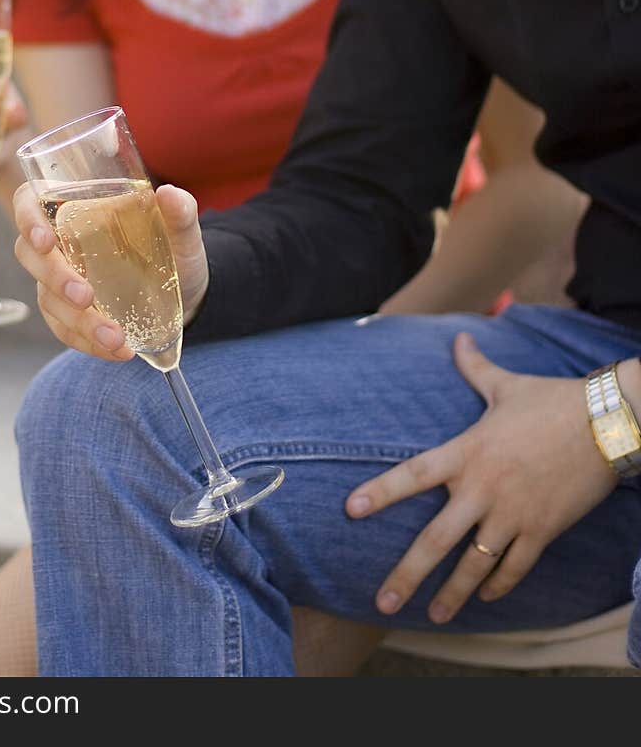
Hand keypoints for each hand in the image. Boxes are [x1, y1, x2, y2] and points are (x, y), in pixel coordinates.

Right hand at [13, 181, 209, 360]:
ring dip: (77, 321)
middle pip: (30, 255)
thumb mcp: (182, 230)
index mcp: (75, 207)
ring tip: (116, 337)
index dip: (28, 219)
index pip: (30, 201)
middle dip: (53, 277)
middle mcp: (58, 241)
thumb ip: (180, 211)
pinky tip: (117, 350)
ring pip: (47, 298)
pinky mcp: (67, 311)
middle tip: (86, 296)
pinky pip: (63, 329)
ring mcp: (58, 278)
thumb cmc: (174, 249)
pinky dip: (87, 342)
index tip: (46, 241)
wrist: (184, 291)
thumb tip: (169, 194)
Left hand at [346, 332, 616, 623]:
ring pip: (474, 564)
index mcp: (467, 452)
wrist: (605, 423)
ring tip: (434, 617)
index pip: (413, 474)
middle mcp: (483, 488)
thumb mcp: (506, 384)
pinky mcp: (542, 530)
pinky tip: (485, 597)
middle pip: (436, 539)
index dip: (380, 492)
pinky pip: (515, 567)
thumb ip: (475, 367)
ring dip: (452, 594)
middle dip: (407, 575)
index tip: (349, 510)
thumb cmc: (552, 400)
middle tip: (383, 602)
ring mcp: (513, 514)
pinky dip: (499, 585)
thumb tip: (460, 337)